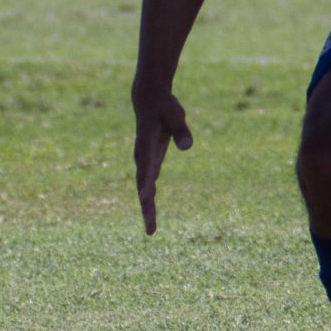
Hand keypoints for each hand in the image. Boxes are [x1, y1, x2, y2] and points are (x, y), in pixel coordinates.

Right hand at [131, 90, 192, 234]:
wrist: (147, 101)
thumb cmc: (164, 107)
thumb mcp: (175, 114)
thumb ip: (181, 130)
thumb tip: (187, 147)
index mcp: (146, 142)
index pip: (147, 165)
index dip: (147, 182)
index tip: (146, 198)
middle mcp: (142, 154)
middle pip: (142, 184)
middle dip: (146, 206)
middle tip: (150, 228)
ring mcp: (144, 160)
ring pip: (143, 187)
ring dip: (146, 207)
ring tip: (151, 229)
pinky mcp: (149, 162)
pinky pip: (148, 184)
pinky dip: (149, 199)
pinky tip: (151, 213)